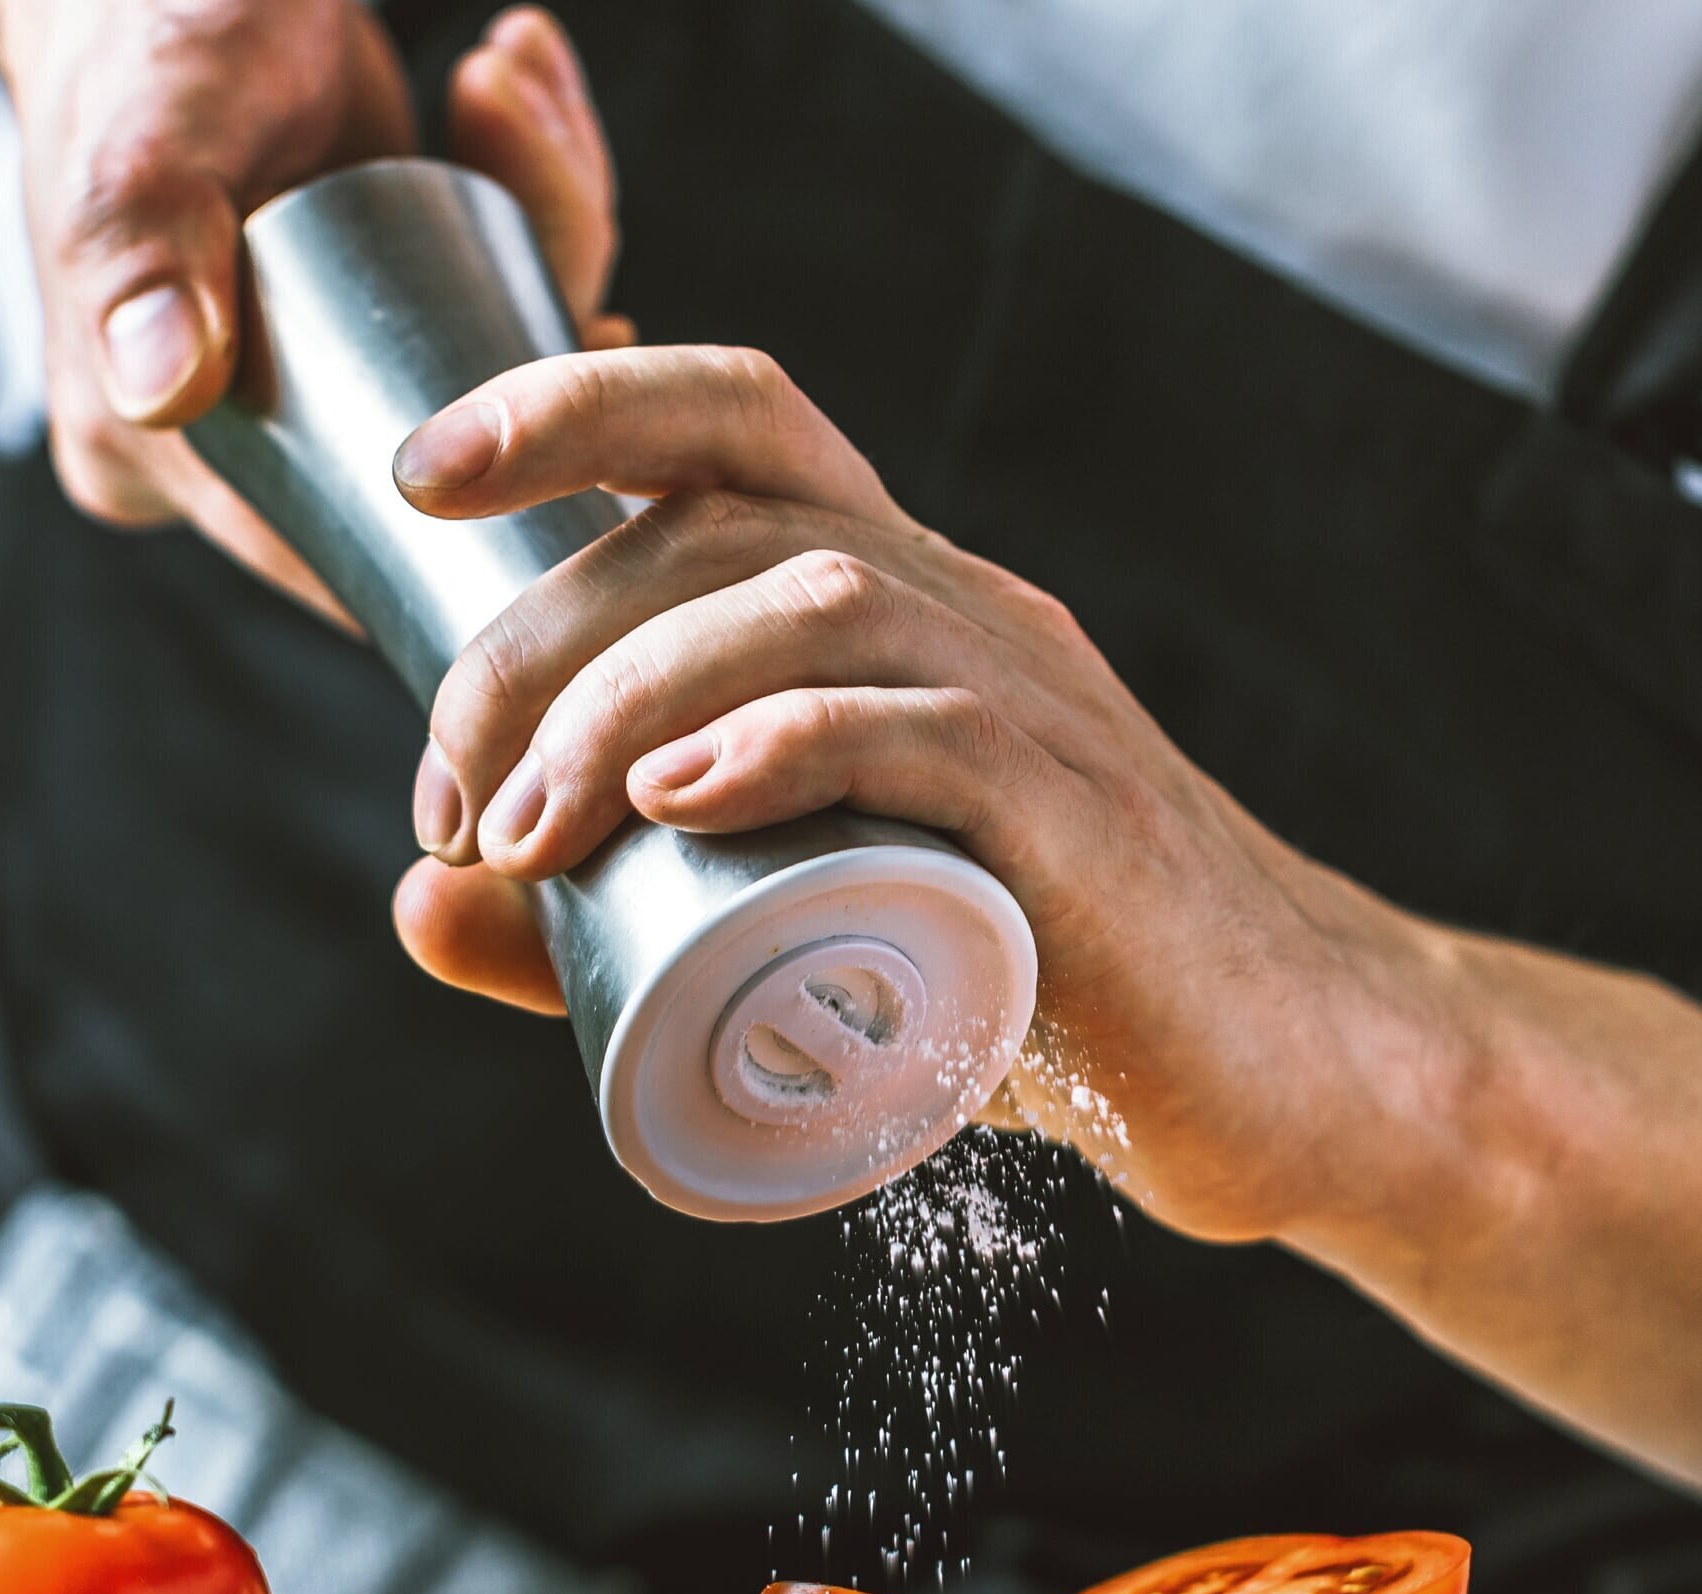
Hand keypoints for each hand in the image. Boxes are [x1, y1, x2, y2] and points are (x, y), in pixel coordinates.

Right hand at [0, 0, 629, 618]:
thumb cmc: (134, 34)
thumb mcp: (145, 141)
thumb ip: (142, 254)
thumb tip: (162, 394)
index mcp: (154, 453)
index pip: (330, 556)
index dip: (471, 528)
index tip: (574, 421)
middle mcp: (235, 441)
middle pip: (439, 466)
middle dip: (534, 340)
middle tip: (547, 191)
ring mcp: (312, 376)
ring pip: (484, 372)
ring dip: (544, 230)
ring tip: (503, 89)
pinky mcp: (374, 307)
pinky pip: (488, 298)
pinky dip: (531, 193)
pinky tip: (515, 88)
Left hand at [378, 347, 1701, 1587]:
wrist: (1290, 1083)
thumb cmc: (1039, 995)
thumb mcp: (800, 940)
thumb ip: (603, 926)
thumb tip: (412, 904)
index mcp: (897, 601)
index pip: (732, 418)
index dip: (571, 401)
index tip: (419, 475)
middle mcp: (963, 607)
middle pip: (726, 515)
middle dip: (540, 630)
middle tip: (455, 800)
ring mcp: (1035, 701)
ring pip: (812, 598)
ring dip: (627, 695)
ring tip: (525, 834)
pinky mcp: (1084, 823)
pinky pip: (932, 729)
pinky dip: (788, 746)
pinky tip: (677, 802)